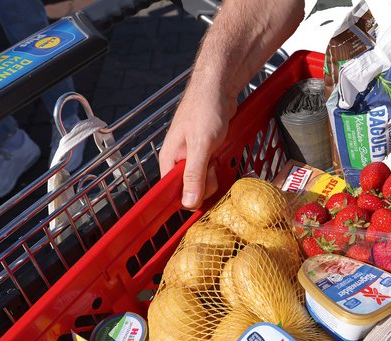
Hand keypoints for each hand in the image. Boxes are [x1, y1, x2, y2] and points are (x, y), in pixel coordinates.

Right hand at [158, 82, 232, 209]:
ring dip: (215, 173)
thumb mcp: (201, 145)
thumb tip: (189, 201)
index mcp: (169, 160)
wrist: (218, 88)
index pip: (174, 193)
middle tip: (213, 164)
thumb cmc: (205, 108)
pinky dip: (219, 166)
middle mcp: (178, 161)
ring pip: (203, 181)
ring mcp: (192, 157)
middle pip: (191, 190)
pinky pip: (211, 170)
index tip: (205, 189)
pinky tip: (221, 153)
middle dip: (207, 184)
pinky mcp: (204, 153)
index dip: (190, 197)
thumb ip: (194, 175)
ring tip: (216, 154)